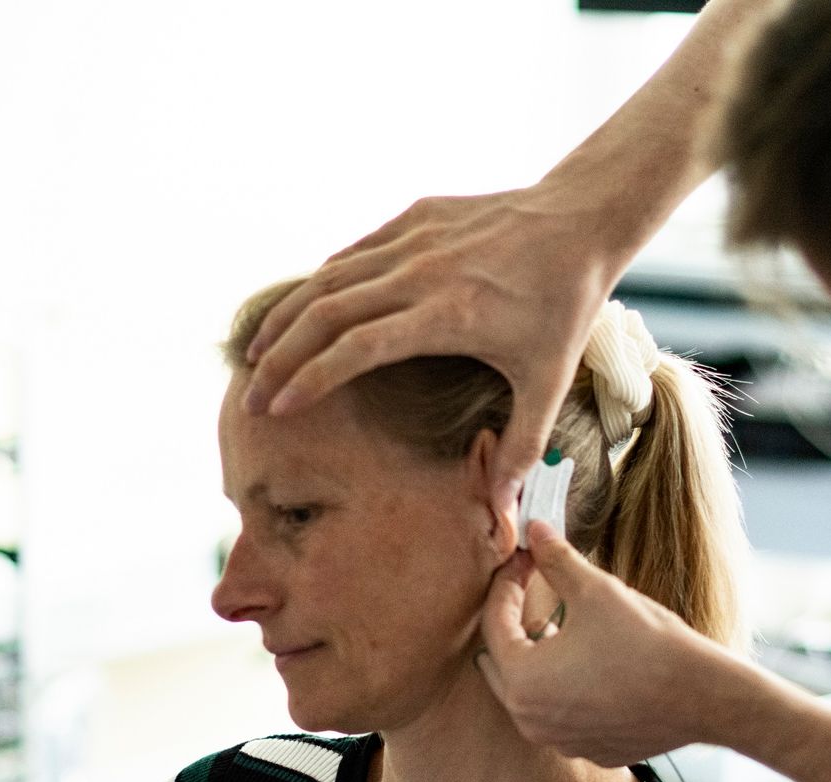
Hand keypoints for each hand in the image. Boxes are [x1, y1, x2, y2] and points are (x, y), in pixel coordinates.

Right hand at [244, 185, 622, 514]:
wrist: (579, 221)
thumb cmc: (564, 305)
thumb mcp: (549, 382)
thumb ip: (519, 448)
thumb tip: (501, 516)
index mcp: (449, 314)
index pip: (356, 348)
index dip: (309, 379)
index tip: (276, 411)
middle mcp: (421, 271)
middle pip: (325, 313)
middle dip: (280, 358)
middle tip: (252, 399)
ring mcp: (414, 238)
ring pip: (328, 277)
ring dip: (287, 318)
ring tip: (257, 357)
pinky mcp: (413, 216)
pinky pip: (352, 254)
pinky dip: (318, 285)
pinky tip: (299, 315)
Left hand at [477, 522, 736, 765]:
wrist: (702, 696)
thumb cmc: (648, 644)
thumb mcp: (596, 591)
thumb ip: (557, 560)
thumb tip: (535, 530)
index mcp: (523, 679)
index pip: (494, 622)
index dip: (507, 583)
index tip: (525, 560)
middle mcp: (531, 720)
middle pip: (500, 661)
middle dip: (512, 622)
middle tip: (533, 589)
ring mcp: (559, 740)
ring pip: (529, 692)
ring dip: (536, 656)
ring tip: (561, 624)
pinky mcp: (588, 749)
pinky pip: (561, 714)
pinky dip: (565, 687)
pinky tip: (591, 663)